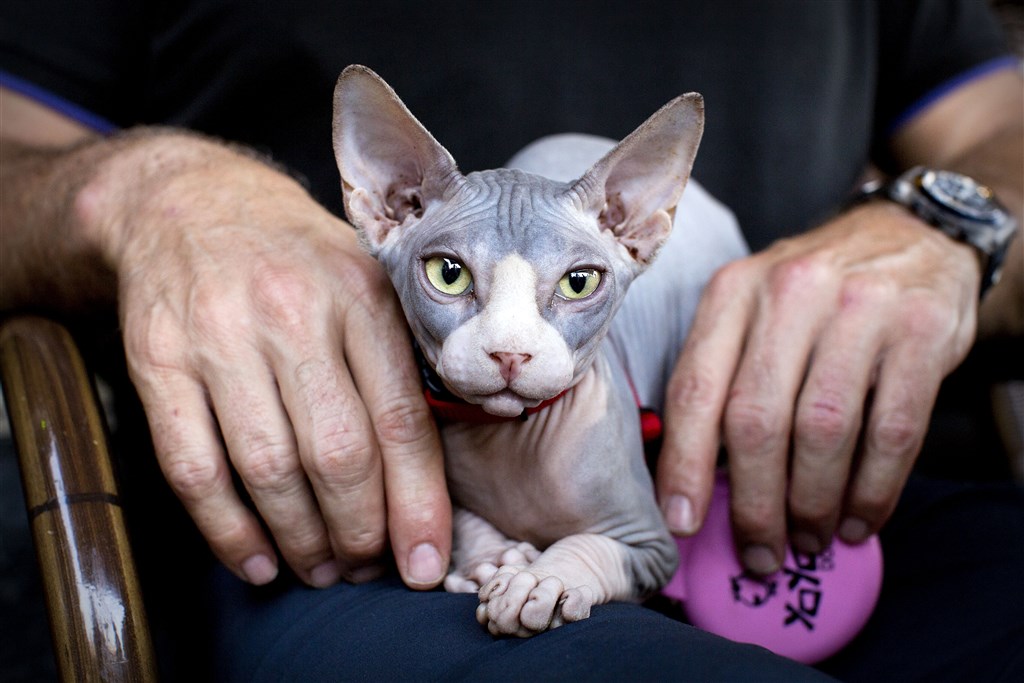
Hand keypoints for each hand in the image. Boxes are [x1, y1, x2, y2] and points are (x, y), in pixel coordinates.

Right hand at [84, 133, 450, 587]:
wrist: (188, 202)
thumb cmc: (298, 258)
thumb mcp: (365, 281)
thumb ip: (400, 363)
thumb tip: (435, 476)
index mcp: (360, 295)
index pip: (399, 419)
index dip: (417, 503)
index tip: (425, 563)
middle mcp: (293, 312)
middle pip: (337, 454)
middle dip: (358, 532)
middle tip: (365, 568)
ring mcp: (219, 335)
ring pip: (267, 469)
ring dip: (299, 540)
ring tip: (319, 570)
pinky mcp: (158, 359)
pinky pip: (192, 466)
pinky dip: (226, 530)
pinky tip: (254, 562)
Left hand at [657, 202, 979, 572]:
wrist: (912, 236)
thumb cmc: (816, 295)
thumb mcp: (755, 310)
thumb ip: (725, 376)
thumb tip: (697, 481)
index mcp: (734, 291)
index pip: (696, 387)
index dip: (684, 463)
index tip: (682, 522)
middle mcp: (790, 292)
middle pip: (757, 419)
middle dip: (754, 503)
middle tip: (759, 552)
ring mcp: (860, 308)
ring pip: (823, 431)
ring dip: (812, 503)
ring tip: (808, 540)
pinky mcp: (921, 331)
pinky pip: (893, 432)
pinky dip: (873, 490)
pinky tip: (857, 519)